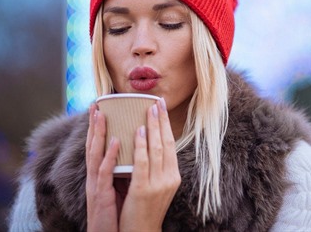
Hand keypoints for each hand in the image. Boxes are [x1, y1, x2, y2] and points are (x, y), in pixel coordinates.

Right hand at [86, 103, 120, 231]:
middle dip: (95, 123)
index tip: (102, 107)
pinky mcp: (101, 194)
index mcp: (101, 174)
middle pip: (94, 144)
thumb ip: (122, 169)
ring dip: (99, 132)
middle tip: (96, 102)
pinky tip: (116, 141)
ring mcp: (96, 185)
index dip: (99, 127)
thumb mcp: (119, 187)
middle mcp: (96, 176)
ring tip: (102, 114)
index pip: (99, 145)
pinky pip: (105, 172)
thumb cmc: (116, 213)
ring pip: (95, 154)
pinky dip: (110, 155)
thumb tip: (133, 152)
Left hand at [119, 98, 180, 230]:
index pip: (171, 144)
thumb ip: (155, 168)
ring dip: (152, 126)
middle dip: (161, 120)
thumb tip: (148, 144)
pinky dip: (141, 144)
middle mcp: (169, 177)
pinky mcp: (143, 189)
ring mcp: (158, 184)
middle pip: (166, 142)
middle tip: (156, 101)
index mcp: (173, 176)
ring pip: (157, 148)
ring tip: (148, 109)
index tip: (162, 107)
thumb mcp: (156, 187)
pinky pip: (143, 162)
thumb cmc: (144, 210)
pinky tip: (137, 131)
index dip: (166, 125)